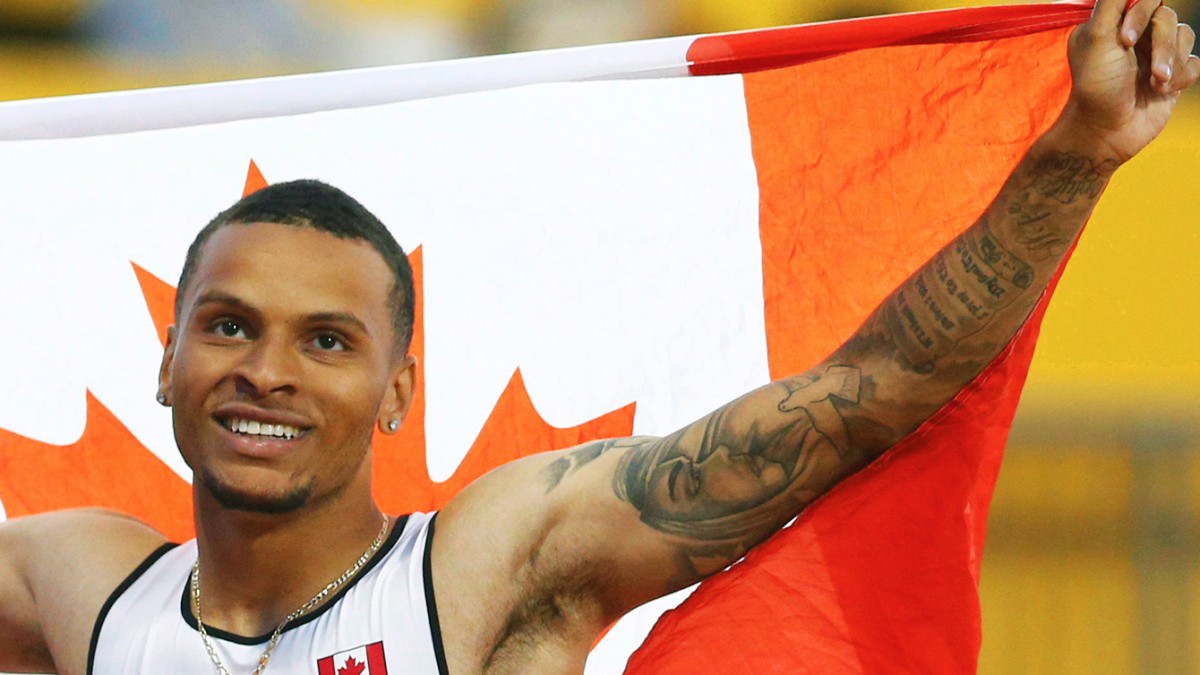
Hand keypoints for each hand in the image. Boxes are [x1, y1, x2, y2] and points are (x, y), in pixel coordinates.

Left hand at [1059, 0, 1199, 162]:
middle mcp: (1135, 37)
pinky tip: (1161, 93)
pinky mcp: (1172, 76)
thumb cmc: (1097, 86)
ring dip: (1171, 64)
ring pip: (1185, 38)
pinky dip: (1180, 78)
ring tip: (1153, 85)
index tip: (1126, 40)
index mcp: (1112, 24)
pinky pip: (1194, 63)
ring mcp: (1155, 55)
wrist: (1108, 132)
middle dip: (1162, 45)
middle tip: (1149, 72)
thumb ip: (1112, 2)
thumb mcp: (1096, 37)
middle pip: (1168, 18)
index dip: (1141, 13)